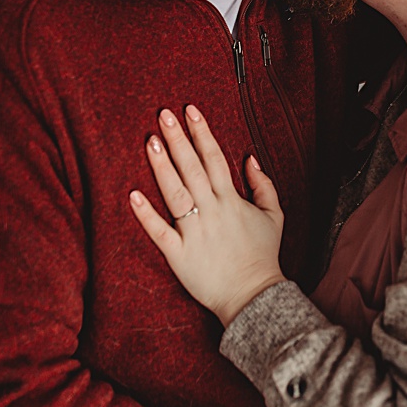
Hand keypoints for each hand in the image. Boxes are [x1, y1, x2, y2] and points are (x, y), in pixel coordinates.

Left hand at [129, 105, 287, 326]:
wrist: (254, 295)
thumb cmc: (262, 255)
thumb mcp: (273, 215)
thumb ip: (263, 185)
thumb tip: (250, 158)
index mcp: (232, 200)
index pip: (214, 158)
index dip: (202, 133)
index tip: (189, 111)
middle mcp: (212, 211)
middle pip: (192, 169)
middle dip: (178, 139)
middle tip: (163, 114)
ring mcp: (194, 233)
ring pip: (175, 193)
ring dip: (162, 167)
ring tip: (151, 141)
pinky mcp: (179, 255)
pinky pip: (160, 232)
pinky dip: (146, 215)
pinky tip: (133, 195)